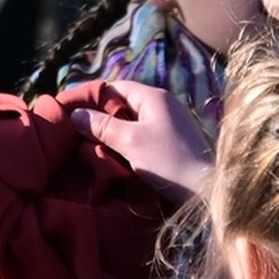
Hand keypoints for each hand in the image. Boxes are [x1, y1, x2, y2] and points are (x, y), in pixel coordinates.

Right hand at [64, 74, 212, 201]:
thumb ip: (101, 126)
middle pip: (123, 104)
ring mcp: (171, 123)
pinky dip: (128, 142)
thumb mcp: (129, 142)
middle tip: (79, 132)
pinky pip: (143, 134)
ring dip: (114, 132)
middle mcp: (164, 104)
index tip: (71, 111)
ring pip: (133, 121)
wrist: (207, 191)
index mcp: (153, 97)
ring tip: (94, 146)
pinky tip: (118, 157)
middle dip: (101, 117)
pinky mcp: (175, 142)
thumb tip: (75, 114)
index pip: (114, 87)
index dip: (91, 97)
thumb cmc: (168, 162)